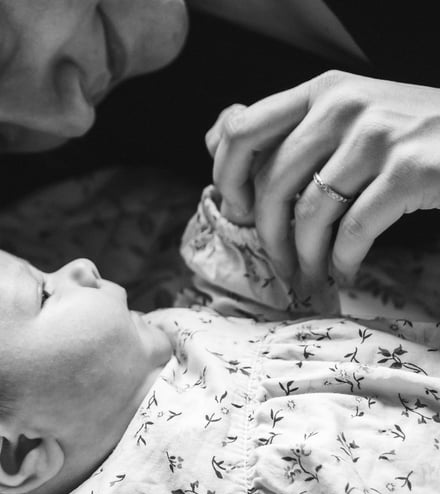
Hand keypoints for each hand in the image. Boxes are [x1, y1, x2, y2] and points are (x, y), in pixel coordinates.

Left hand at [205, 70, 439, 286]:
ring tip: (310, 272)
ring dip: (304, 255)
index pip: (242, 130)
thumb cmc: (406, 132)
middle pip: (273, 182)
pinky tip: (344, 269)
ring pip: (311, 212)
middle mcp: (343, 106)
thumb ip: (283, 126)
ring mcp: (378, 136)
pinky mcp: (409, 171)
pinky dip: (342, 259)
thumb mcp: (341, 114)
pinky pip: (353, 230)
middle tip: (277, 261)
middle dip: (267, 233)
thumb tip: (213, 139)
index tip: (237, 209)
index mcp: (319, 91)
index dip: (226, 177)